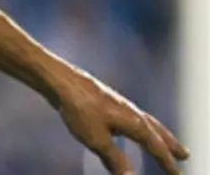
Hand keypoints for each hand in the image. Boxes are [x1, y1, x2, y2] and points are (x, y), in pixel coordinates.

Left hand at [55, 68, 188, 173]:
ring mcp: (120, 105)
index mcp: (135, 123)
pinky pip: (132, 117)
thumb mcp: (97, 140)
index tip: (178, 174)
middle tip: (184, 155)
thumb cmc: (79, 109)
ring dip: (158, 133)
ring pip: (145, 121)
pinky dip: (140, 125)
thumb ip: (115, 159)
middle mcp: (132, 112)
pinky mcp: (107, 101)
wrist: (61, 82)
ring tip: (164, 141)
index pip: (156, 147)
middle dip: (170, 144)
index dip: (167, 162)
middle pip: (157, 131)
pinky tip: (130, 126)